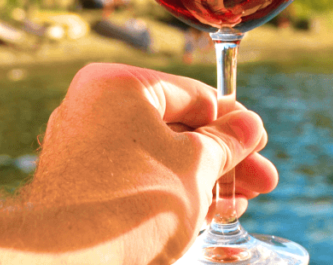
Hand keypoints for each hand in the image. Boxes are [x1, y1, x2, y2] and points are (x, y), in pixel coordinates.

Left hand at [11, 62, 277, 261]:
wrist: (70, 262)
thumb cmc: (134, 202)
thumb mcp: (196, 166)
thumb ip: (227, 142)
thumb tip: (249, 125)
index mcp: (117, 85)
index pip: (192, 95)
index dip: (233, 121)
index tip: (259, 140)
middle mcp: (94, 110)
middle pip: (178, 129)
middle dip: (224, 157)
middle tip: (263, 177)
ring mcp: (85, 151)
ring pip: (161, 158)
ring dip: (207, 178)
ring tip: (243, 199)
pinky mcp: (82, 188)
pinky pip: (139, 180)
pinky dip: (175, 192)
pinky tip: (212, 211)